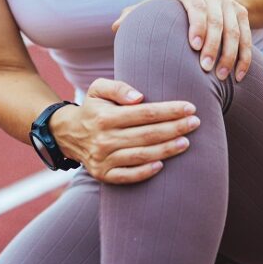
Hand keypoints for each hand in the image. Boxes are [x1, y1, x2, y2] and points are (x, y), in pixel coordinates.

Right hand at [50, 78, 199, 183]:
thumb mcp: (98, 89)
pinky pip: (127, 176)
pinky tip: (162, 164)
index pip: (144, 113)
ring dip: (167, 149)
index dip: (169, 111)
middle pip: (147, 134)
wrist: (67, 134)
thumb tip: (139, 97)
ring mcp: (103, 159)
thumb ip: (118, 87)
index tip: (189, 107)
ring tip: (186, 142)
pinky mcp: (103, 174)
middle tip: (195, 123)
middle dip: (174, 128)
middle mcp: (104, 139)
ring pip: (141, 155)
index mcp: (105, 116)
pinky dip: (145, 172)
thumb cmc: (92, 108)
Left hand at [112, 0, 252, 82]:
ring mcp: (230, 3)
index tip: (194, 48)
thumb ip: (137, 15)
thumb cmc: (173, 8)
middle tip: (207, 70)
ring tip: (221, 78)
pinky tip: (238, 77)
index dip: (198, 27)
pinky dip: (245, 58)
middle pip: (218, 21)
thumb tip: (115, 26)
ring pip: (236, 31)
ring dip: (231, 55)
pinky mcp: (243, 14)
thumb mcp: (156, 6)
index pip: (197, 8)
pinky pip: (248, 38)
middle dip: (214, 46)